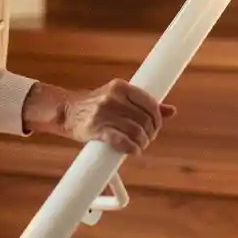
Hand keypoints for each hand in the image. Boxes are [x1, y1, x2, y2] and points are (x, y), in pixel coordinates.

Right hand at [21, 79, 175, 154]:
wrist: (66, 111)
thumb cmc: (96, 105)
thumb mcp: (120, 98)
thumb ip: (144, 103)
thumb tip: (171, 111)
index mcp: (121, 86)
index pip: (150, 103)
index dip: (157, 119)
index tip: (155, 126)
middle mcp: (113, 98)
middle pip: (144, 119)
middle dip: (150, 133)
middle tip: (146, 138)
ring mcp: (104, 113)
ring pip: (136, 131)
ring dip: (142, 143)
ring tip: (139, 145)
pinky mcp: (96, 129)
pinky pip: (122, 141)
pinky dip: (132, 148)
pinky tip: (134, 150)